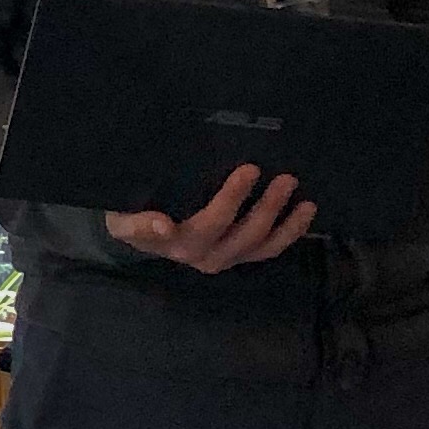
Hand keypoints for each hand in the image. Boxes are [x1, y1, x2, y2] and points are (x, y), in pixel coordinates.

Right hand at [104, 165, 316, 274]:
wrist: (136, 234)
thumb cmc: (129, 216)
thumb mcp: (122, 219)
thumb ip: (136, 224)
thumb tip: (162, 224)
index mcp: (179, 244)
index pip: (210, 220)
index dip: (230, 200)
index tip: (249, 170)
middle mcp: (205, 257)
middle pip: (243, 232)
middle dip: (267, 204)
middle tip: (284, 175)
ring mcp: (225, 258)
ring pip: (262, 246)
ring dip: (285, 223)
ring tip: (303, 197)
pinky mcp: (239, 256)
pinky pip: (269, 250)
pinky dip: (290, 233)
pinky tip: (306, 211)